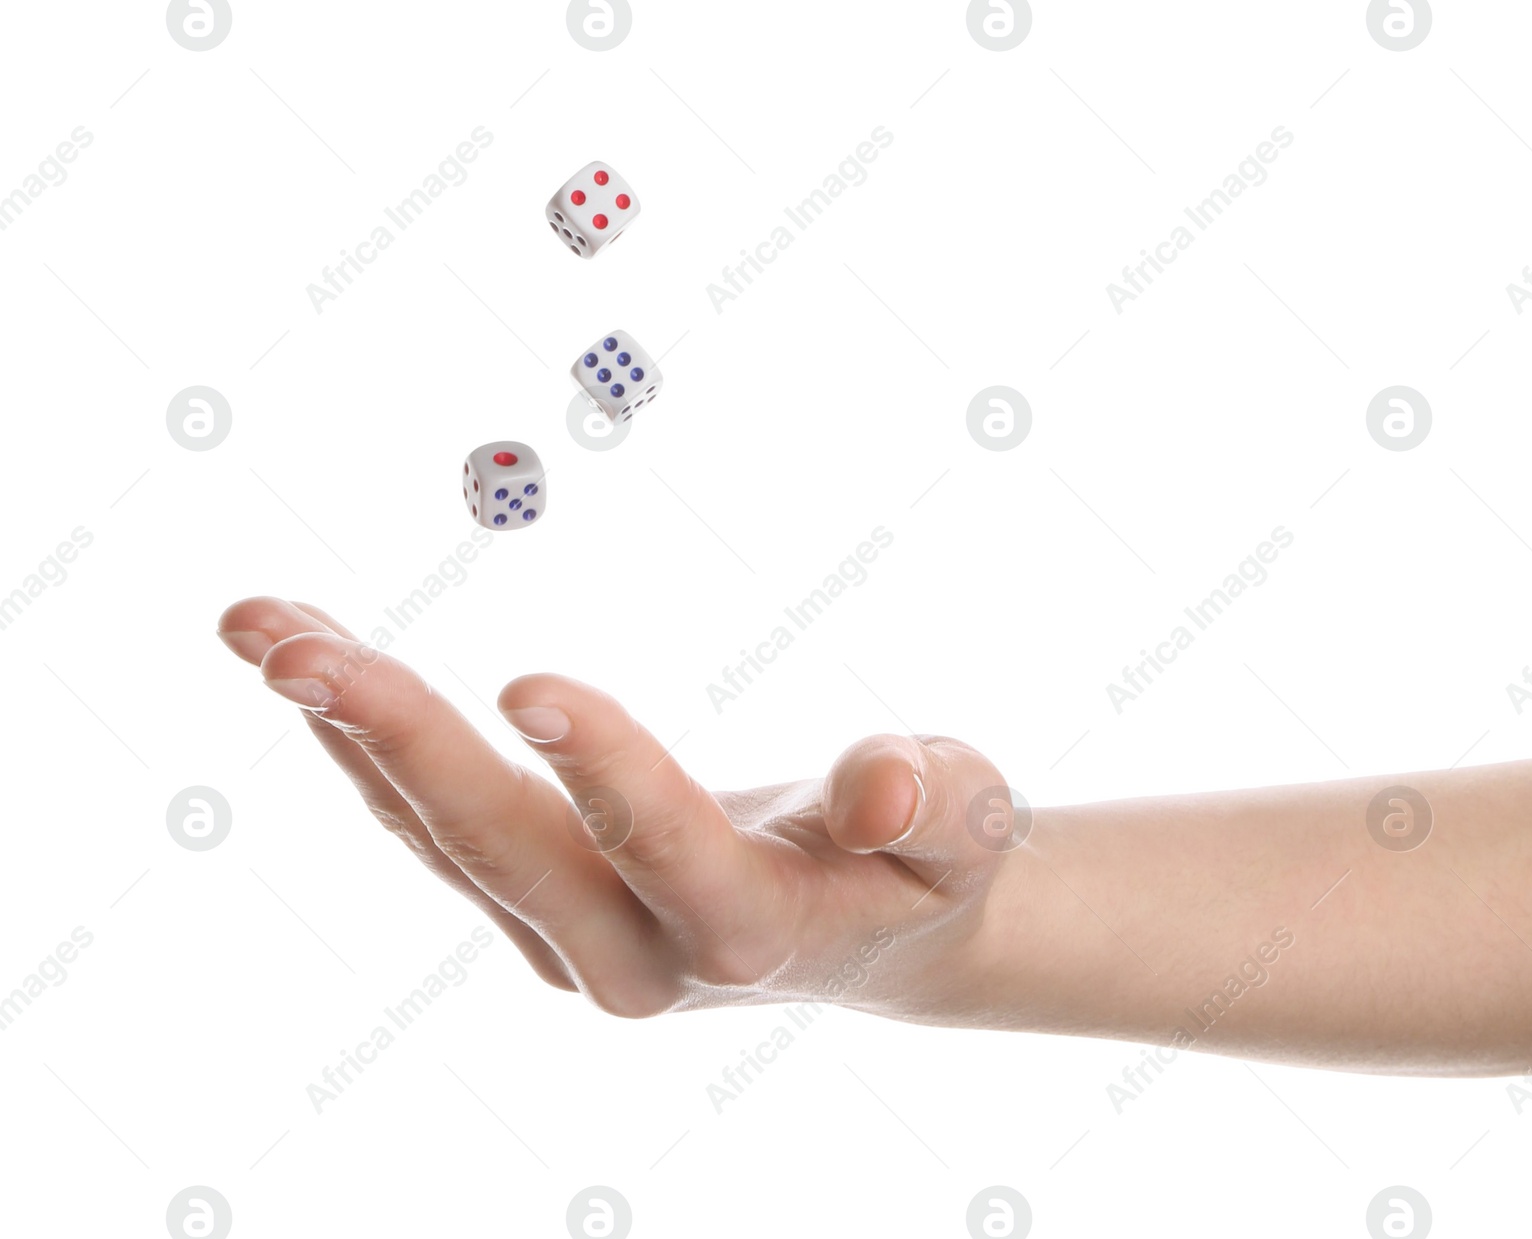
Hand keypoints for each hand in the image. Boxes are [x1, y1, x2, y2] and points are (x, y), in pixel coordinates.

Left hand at [216, 597, 1019, 1022]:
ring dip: (348, 731)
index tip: (526, 682)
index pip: (669, 855)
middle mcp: (638, 960)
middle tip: (294, 647)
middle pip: (508, 857)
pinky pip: (435, 828)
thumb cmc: (921, 856)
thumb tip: (886, 782)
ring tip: (260, 625)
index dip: (607, 775)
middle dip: (402, 746)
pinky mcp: (530, 908)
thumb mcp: (960, 824)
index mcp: (752, 933)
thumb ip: (934, 805)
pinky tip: (310, 669)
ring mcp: (569, 941)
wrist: (869, 929)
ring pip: (444, 839)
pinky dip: (369, 745)